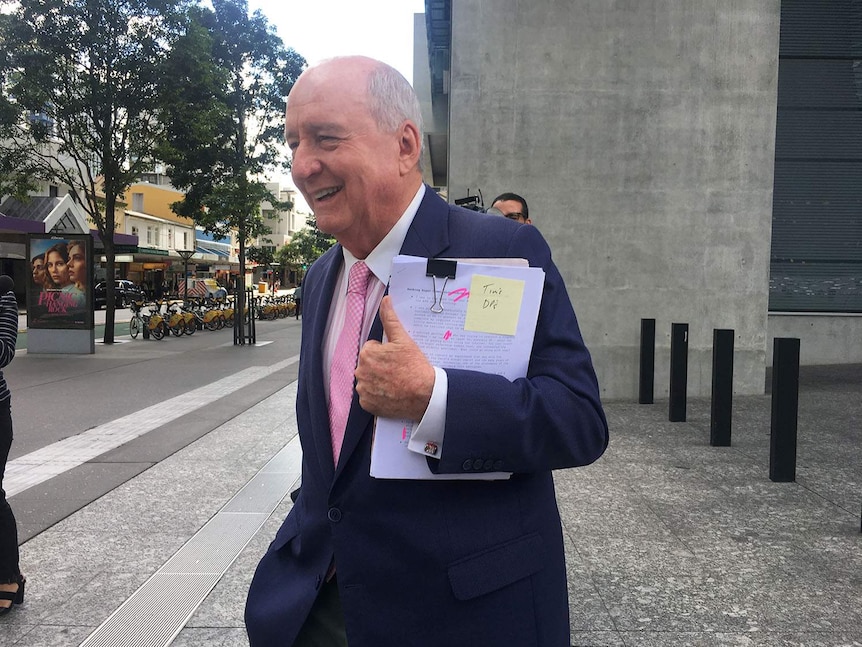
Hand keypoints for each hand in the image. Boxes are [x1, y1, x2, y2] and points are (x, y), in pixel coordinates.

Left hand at [355, 295, 434, 419]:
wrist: (425, 395)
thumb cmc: (415, 366)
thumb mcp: (404, 339)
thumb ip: (390, 319)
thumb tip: (386, 300)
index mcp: (366, 354)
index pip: (372, 350)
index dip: (386, 353)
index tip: (398, 360)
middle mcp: (360, 372)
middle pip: (369, 366)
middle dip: (380, 367)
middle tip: (398, 372)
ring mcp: (363, 390)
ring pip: (368, 381)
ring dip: (378, 382)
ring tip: (396, 383)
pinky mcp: (367, 405)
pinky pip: (369, 398)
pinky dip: (378, 397)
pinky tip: (391, 395)